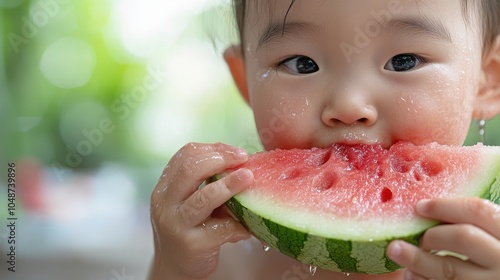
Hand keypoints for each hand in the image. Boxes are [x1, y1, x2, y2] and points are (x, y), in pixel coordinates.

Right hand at [149, 142, 253, 279]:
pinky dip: (239, 224)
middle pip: (190, 169)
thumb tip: (243, 162)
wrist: (175, 268)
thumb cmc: (190, 229)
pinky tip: (250, 224)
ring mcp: (177, 223)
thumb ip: (209, 183)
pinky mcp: (192, 244)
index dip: (213, 149)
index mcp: (165, 187)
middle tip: (243, 158)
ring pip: (204, 198)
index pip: (186, 155)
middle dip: (221, 159)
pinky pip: (221, 228)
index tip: (235, 152)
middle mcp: (166, 203)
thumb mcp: (191, 202)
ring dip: (229, 185)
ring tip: (248, 177)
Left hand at [387, 197, 499, 279]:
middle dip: (431, 234)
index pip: (478, 211)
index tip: (420, 206)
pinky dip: (421, 279)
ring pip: (449, 270)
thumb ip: (472, 226)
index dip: (445, 205)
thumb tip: (425, 209)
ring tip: (398, 252)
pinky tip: (411, 275)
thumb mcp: (492, 239)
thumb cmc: (491, 258)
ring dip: (417, 260)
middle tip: (415, 238)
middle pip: (462, 237)